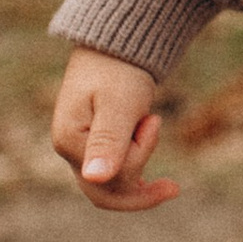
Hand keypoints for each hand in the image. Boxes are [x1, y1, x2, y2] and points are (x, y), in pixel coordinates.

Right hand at [51, 47, 179, 210]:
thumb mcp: (119, 104)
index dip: (139, 157)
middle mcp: (68, 151)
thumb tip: (95, 178)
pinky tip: (152, 180)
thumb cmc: (119, 71)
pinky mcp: (92, 147)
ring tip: (151, 124)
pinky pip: (112, 177)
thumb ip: (109, 141)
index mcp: (68, 141)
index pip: (109, 178)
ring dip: (138, 166)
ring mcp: (78, 150)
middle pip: (105, 193)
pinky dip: (134, 174)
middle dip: (140, 190)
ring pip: (111, 187)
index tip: (154, 119)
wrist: (116, 47)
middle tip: (174, 187)